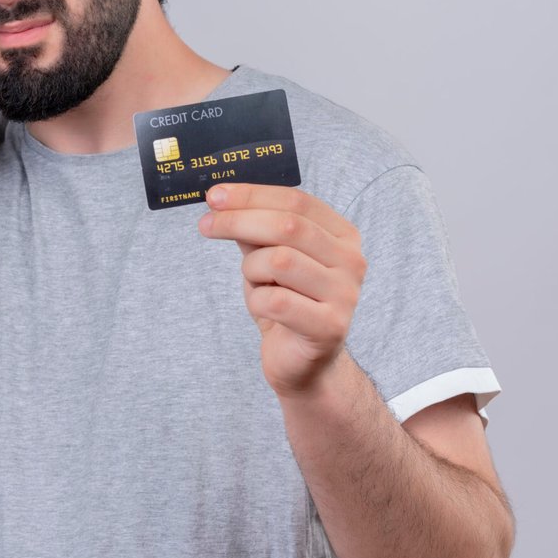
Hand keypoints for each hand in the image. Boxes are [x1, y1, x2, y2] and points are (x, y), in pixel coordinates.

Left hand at [197, 183, 367, 399]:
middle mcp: (351, 261)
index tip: (215, 195)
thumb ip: (254, 230)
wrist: (305, 362)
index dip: (252, 195)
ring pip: (279, 261)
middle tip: (206, 225)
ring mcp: (345, 294)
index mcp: (342, 236)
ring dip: (251, 270)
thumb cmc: (287, 303)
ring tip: (254, 283)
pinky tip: (263, 308)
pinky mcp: (330, 327)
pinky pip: (275, 301)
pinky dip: (256, 301)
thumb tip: (222, 201)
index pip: (297, 201)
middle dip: (238, 221)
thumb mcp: (268, 258)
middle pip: (288, 226)